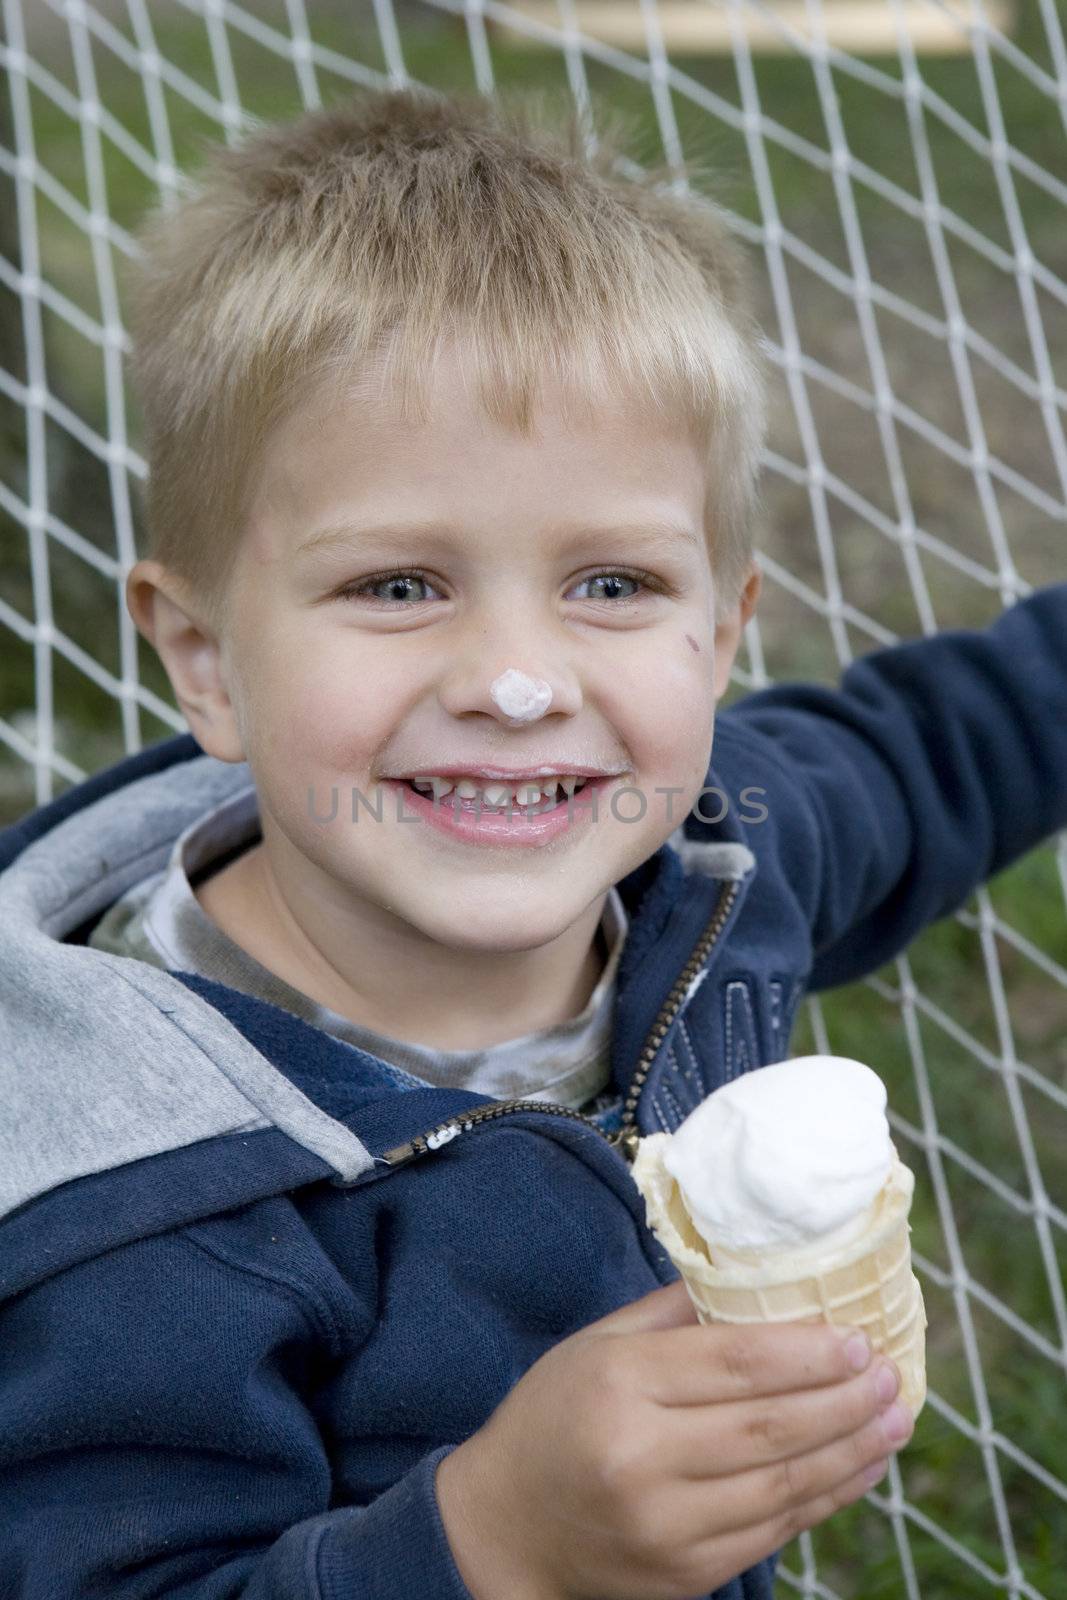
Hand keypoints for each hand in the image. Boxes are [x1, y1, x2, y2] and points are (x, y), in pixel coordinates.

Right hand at [435, 1278, 911, 1599]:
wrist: (504, 1529)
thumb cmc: (553, 1418)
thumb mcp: (595, 1346)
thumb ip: (672, 1314)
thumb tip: (757, 1277)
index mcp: (618, 1384)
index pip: (733, 1364)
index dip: (806, 1353)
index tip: (857, 1337)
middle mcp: (641, 1457)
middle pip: (768, 1427)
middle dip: (844, 1400)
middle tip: (892, 1374)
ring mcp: (665, 1525)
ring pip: (782, 1484)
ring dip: (851, 1450)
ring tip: (896, 1416)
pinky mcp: (683, 1575)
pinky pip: (773, 1530)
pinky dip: (827, 1497)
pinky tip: (859, 1466)